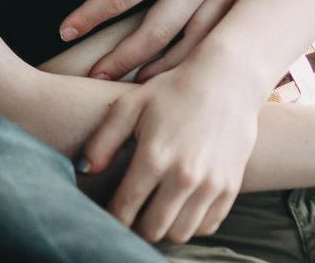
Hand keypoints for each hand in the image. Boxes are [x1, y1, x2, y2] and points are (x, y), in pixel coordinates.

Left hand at [61, 0, 263, 80]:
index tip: (64, 32)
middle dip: (119, 59)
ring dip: (157, 70)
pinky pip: (215, 39)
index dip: (88, 18)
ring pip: (188, 46)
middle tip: (94, 77)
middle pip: (151, 34)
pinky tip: (174, 72)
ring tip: (131, 85)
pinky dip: (193, 59)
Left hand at [83, 58, 256, 242]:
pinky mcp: (230, 187)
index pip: (125, 207)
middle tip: (129, 217)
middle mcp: (184, 176)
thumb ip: (103, 139)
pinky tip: (178, 208)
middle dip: (136, 228)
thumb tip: (83, 170)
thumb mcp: (130, 105)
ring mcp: (211, 184)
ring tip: (152, 214)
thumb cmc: (172, 90)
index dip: (113, 217)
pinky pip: (207, 226)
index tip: (108, 214)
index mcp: (154, 156)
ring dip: (163, 230)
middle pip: (153, 230)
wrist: (226, 80)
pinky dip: (190, 225)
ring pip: (180, 233)